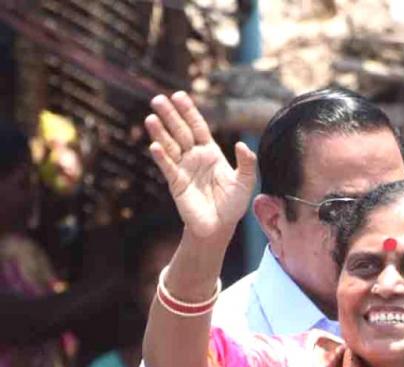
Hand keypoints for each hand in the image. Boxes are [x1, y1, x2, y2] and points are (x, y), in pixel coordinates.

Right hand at [145, 91, 255, 240]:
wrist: (219, 226)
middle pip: (180, 131)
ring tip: (151, 118)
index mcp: (210, 152)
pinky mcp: (176, 183)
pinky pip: (168, 167)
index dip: (189, 111)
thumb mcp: (245, 183)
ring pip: (170, 146)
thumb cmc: (233, 205)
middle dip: (170, 116)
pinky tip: (155, 146)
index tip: (179, 95)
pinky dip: (161, 157)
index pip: (198, 126)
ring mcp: (183, 168)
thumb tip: (242, 145)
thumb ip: (246, 164)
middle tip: (158, 99)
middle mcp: (194, 157)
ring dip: (160, 132)